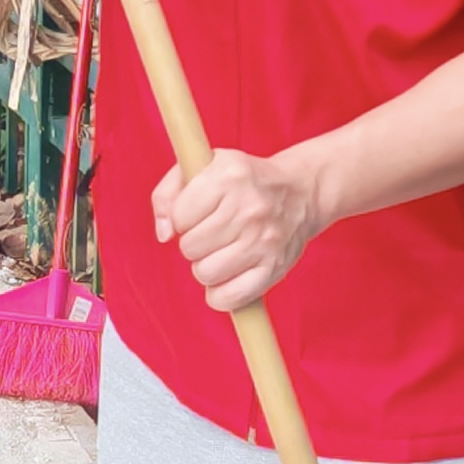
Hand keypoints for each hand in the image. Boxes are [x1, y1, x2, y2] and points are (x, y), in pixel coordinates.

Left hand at [153, 147, 328, 311]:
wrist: (300, 192)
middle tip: (212, 232)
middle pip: (190, 248)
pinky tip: (227, 275)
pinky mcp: (274, 268)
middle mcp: (248, 208)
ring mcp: (264, 240)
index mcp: (228, 176)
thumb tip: (163, 233)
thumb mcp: (203, 166)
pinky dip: (220, 294)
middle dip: (194, 243)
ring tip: (221, 251)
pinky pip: (229, 298)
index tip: (198, 212)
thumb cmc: (243, 181)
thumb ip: (168, 193)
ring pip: (205, 274)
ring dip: (206, 267)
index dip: (182, 218)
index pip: (179, 217)